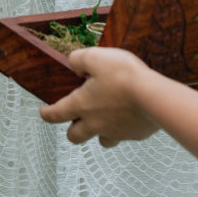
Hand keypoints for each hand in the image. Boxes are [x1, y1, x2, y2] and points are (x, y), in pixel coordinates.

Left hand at [39, 48, 159, 146]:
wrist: (153, 95)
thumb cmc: (123, 75)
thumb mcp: (94, 56)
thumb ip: (78, 60)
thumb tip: (73, 65)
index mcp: (81, 105)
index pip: (56, 114)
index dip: (47, 114)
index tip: (44, 113)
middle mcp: (95, 123)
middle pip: (74, 137)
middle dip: (72, 130)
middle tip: (75, 120)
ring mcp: (115, 132)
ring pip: (101, 140)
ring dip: (99, 132)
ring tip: (104, 119)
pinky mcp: (134, 134)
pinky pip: (124, 135)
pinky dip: (123, 128)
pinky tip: (129, 114)